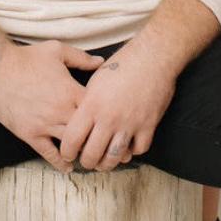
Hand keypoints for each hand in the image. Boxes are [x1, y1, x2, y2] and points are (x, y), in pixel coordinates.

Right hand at [0, 40, 105, 171]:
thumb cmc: (27, 57)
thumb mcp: (57, 50)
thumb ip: (81, 58)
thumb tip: (101, 62)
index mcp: (71, 91)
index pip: (97, 110)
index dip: (106, 116)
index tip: (111, 120)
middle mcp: (61, 111)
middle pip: (88, 132)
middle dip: (97, 137)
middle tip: (105, 143)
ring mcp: (45, 124)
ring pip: (71, 145)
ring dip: (81, 150)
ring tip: (89, 155)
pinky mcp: (30, 134)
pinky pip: (48, 153)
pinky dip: (59, 162)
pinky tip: (67, 167)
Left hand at [59, 40, 177, 171]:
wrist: (153, 56)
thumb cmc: (123, 63)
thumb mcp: (96, 78)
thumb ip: (87, 101)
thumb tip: (79, 118)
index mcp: (92, 104)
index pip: (72, 138)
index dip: (67, 150)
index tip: (67, 153)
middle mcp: (109, 117)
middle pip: (92, 154)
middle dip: (86, 162)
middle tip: (86, 160)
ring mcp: (130, 123)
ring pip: (114, 158)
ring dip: (107, 164)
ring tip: (103, 162)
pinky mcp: (148, 125)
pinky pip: (138, 150)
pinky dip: (131, 152)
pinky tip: (127, 148)